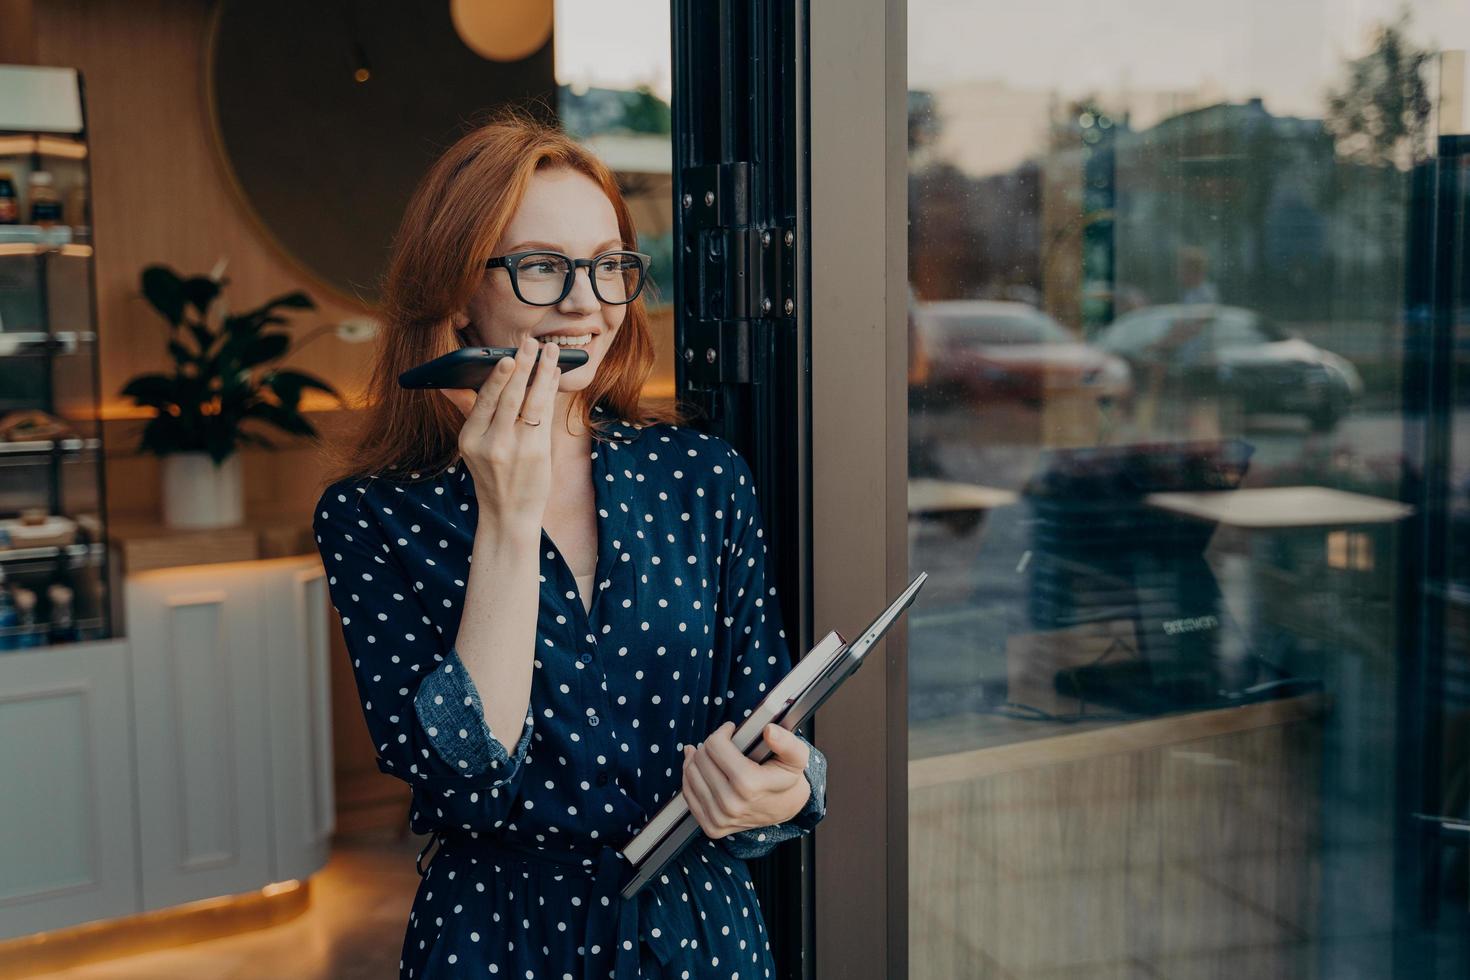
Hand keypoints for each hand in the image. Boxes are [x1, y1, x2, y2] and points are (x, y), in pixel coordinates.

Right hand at [442, 335, 560, 531]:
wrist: (509, 515)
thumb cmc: (491, 475)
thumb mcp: (471, 447)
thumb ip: (467, 411)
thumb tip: (447, 383)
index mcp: (470, 439)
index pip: (484, 401)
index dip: (497, 378)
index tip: (507, 357)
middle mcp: (493, 444)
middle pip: (510, 397)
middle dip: (522, 366)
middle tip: (531, 343)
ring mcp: (517, 449)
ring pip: (532, 403)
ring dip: (543, 374)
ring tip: (551, 352)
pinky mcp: (538, 453)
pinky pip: (546, 415)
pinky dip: (551, 392)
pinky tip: (554, 376)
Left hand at [681, 721, 811, 839]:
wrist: (786, 808)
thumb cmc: (787, 778)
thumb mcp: (796, 756)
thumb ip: (786, 741)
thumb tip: (769, 731)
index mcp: (749, 785)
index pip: (715, 746)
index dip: (722, 732)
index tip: (731, 730)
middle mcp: (731, 804)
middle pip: (701, 758)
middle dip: (710, 744)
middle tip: (723, 743)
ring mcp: (719, 818)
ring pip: (690, 774)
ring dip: (698, 758)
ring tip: (712, 754)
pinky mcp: (711, 827)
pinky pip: (688, 794)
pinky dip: (691, 777)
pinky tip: (702, 768)